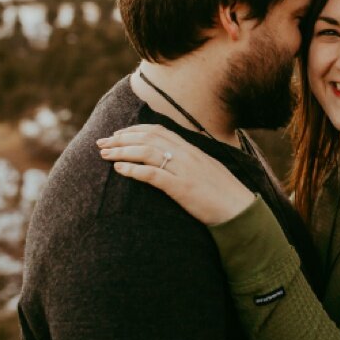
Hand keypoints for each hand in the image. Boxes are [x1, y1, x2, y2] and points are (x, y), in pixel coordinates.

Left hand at [96, 124, 254, 224]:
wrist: (238, 209)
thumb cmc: (221, 193)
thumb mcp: (204, 170)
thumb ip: (187, 161)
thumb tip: (169, 160)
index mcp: (190, 148)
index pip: (157, 130)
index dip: (134, 130)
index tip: (117, 134)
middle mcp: (185, 153)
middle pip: (147, 138)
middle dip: (121, 139)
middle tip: (101, 142)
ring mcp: (183, 169)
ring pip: (147, 152)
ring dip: (122, 151)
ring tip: (105, 155)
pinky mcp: (181, 187)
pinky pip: (153, 174)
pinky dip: (134, 170)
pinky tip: (120, 170)